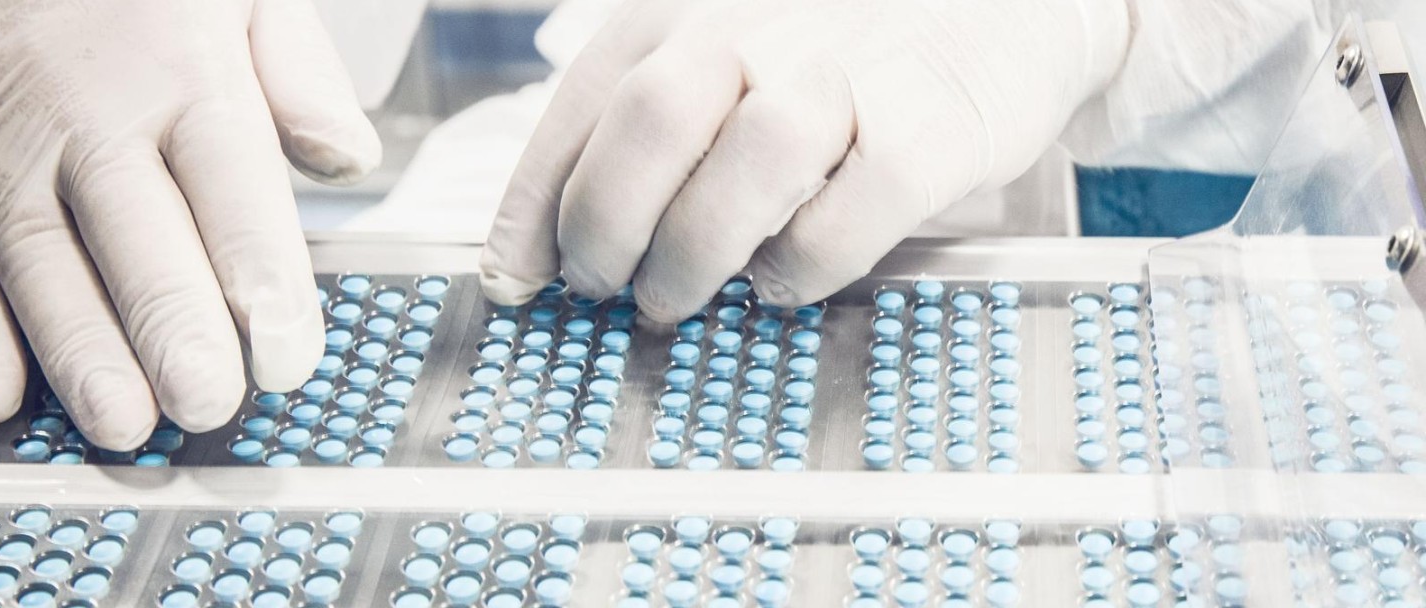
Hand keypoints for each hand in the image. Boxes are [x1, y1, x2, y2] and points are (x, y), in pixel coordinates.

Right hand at [0, 0, 379, 448]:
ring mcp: (11, 154)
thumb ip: (301, 78)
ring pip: (43, 263)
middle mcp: (91, 120)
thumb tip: (348, 159)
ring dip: (80, 350)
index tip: (288, 355)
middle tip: (207, 402)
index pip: (232, 188)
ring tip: (123, 423)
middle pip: (137, 236)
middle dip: (173, 328)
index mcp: (185, 78)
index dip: (261, 279)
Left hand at [481, 0, 1128, 319]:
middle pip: (655, 117)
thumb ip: (649, 128)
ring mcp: (854, 67)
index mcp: (693, 2)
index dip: (535, 202)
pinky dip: (803, 262)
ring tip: (678, 296)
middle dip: (606, 224)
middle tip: (605, 286)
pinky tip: (782, 279)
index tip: (517, 278)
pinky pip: (857, 205)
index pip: (588, 101)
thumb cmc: (851, 43)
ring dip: (695, 250)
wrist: (1010, 3)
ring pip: (753, 158)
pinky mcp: (938, 121)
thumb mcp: (734, 53)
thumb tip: (541, 248)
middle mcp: (763, 19)